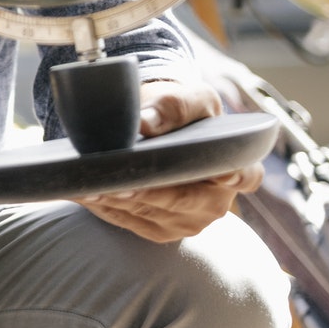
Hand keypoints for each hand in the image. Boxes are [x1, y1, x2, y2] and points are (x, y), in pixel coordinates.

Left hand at [75, 78, 261, 242]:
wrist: (159, 128)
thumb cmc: (180, 112)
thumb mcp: (185, 97)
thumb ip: (173, 106)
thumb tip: (146, 122)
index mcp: (235, 166)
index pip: (244, 176)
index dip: (234, 177)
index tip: (220, 174)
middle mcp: (216, 201)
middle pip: (179, 199)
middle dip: (146, 190)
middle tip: (114, 181)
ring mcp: (188, 221)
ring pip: (148, 211)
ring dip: (116, 199)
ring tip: (86, 183)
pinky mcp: (159, 230)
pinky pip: (128, 220)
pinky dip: (104, 205)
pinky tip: (84, 191)